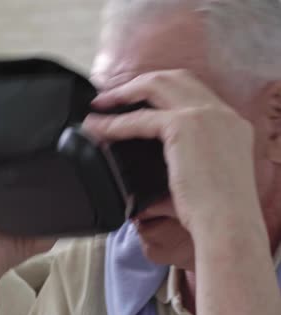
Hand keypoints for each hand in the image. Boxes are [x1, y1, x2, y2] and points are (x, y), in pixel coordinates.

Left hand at [86, 69, 262, 234]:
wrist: (228, 223)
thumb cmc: (216, 212)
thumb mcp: (203, 176)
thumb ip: (180, 164)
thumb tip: (142, 183)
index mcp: (229, 123)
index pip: (192, 90)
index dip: (160, 90)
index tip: (136, 98)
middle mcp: (220, 112)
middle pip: (174, 78)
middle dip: (138, 83)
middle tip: (111, 96)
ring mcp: (204, 115)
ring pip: (155, 85)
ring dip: (122, 94)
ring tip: (99, 105)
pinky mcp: (185, 126)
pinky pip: (140, 118)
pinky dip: (115, 123)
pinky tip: (99, 129)